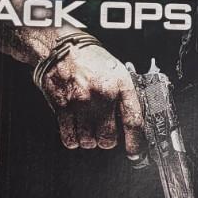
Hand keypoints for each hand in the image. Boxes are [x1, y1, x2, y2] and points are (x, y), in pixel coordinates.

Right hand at [36, 40, 146, 155]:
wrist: (62, 46)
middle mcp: (102, 94)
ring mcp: (81, 102)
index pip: (133, 121)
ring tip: (90, 130)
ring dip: (90, 141)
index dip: (135, 142)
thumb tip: (131, 121)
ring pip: (89, 141)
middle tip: (106, 135)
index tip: (135, 152)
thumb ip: (125, 95)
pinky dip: (74, 140)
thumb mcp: (117, 70)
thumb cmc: (90, 58)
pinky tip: (76, 132)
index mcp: (120, 84)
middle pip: (109, 137)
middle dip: (108, 141)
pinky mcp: (62, 106)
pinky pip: (70, 137)